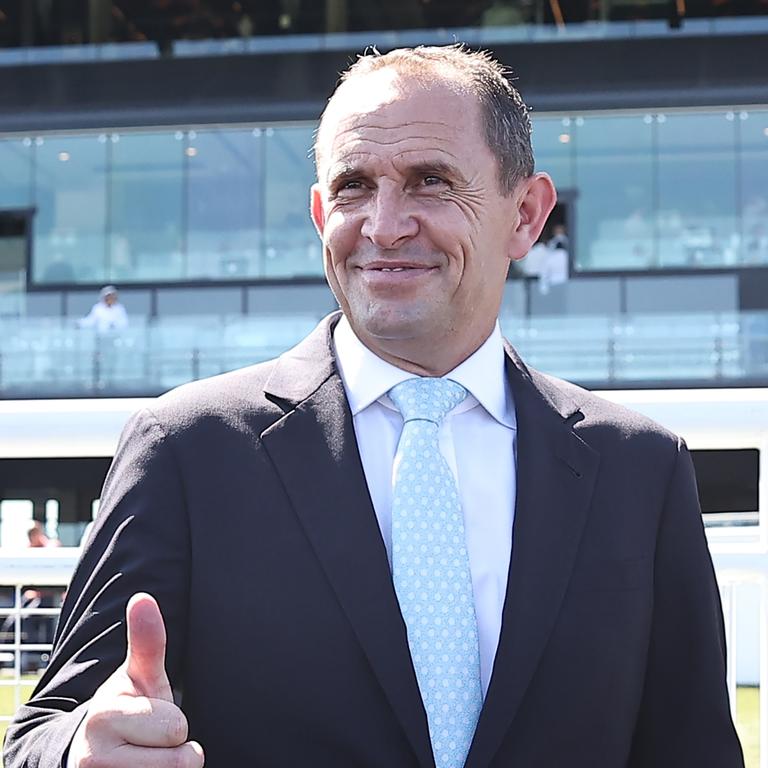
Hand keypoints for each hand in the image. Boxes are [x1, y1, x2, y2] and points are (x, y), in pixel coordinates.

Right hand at [69, 593, 203, 766]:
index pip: (176, 729)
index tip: (154, 719)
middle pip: (178, 762)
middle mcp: (93, 760)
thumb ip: (147, 641)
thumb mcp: (136, 677)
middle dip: (174, 750)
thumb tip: (143, 598)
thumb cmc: (124, 711)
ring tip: (147, 759)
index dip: (175, 724)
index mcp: (104, 717)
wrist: (88, 755)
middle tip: (152, 742)